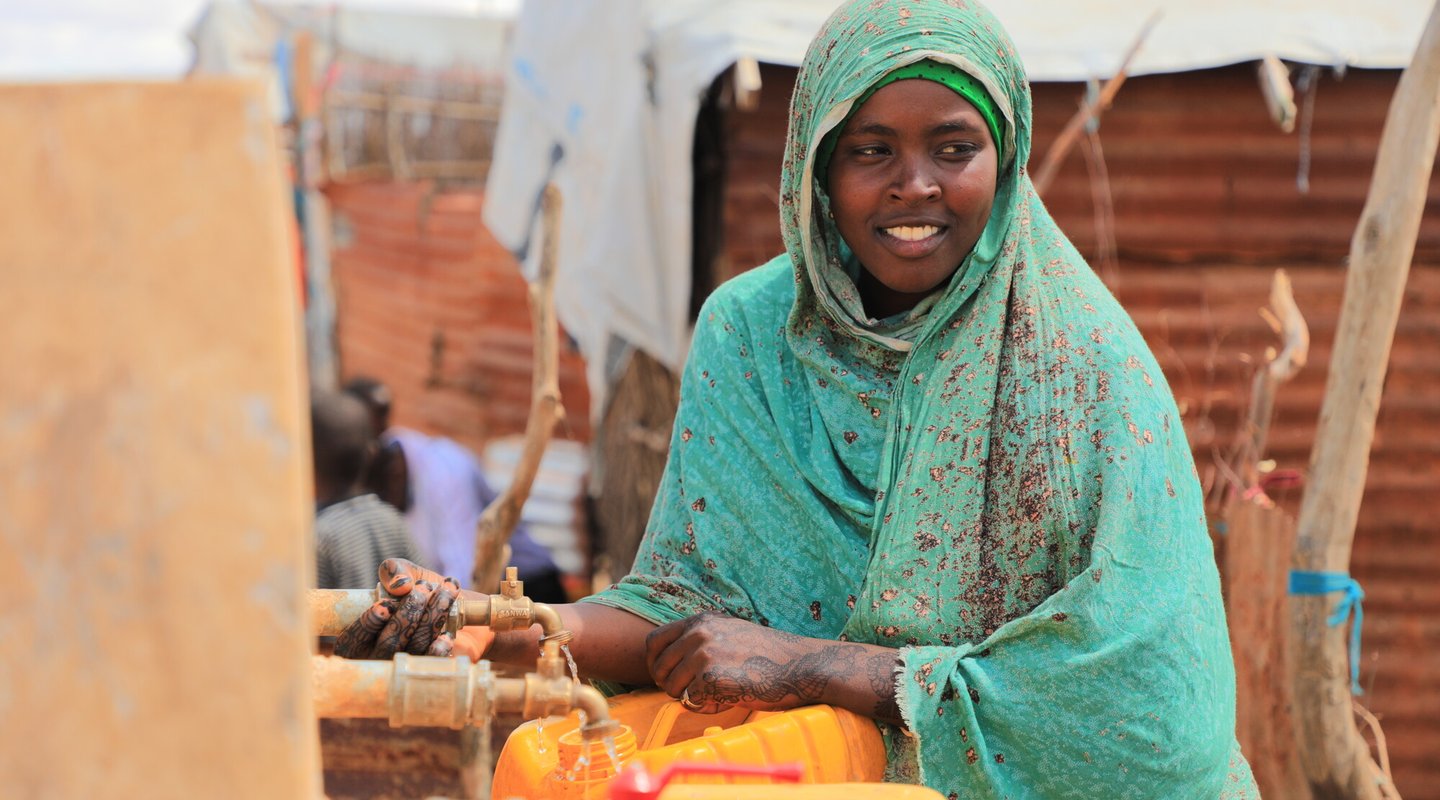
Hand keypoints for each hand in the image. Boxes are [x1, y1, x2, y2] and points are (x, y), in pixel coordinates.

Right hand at [334, 558, 482, 658]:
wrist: (463, 608)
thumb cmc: (423, 591)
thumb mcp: (406, 574)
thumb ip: (394, 570)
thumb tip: (399, 584)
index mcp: (361, 638)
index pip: (352, 640)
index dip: (368, 624)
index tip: (385, 605)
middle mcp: (380, 657)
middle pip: (388, 643)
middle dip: (408, 612)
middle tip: (425, 588)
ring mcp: (406, 667)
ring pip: (414, 647)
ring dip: (432, 616)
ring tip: (447, 592)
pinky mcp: (431, 671)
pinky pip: (433, 663)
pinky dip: (440, 646)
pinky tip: (447, 633)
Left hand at [645, 613, 836, 713]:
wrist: (799, 665)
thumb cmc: (768, 654)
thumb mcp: (730, 632)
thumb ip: (702, 639)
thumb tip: (671, 659)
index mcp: (701, 621)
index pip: (654, 641)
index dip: (655, 663)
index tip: (665, 676)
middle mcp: (698, 634)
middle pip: (659, 669)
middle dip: (670, 686)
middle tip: (693, 693)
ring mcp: (704, 655)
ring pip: (673, 688)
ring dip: (689, 698)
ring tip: (717, 695)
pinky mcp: (711, 678)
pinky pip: (692, 702)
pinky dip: (706, 707)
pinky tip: (728, 700)